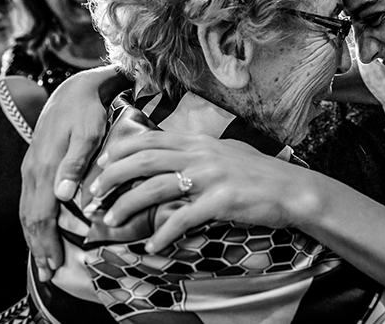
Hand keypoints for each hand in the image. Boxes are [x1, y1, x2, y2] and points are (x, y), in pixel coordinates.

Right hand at [18, 70, 112, 281]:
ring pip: (26, 211)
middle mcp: (33, 172)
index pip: (41, 216)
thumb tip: (62, 196)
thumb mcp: (88, 134)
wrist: (74, 90)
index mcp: (45, 168)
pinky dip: (32, 222)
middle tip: (48, 275)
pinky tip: (40, 232)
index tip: (55, 266)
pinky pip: (28, 201)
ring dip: (34, 239)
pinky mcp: (34, 166)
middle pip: (30, 219)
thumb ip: (75, 165)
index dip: (47, 243)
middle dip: (39, 248)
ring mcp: (31, 169)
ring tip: (43, 262)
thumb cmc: (87, 113)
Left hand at [89, 131, 312, 252]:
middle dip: (111, 177)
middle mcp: (200, 155)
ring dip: (127, 206)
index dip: (121, 150)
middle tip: (92, 194)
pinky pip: (183, 219)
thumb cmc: (260, 173)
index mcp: (200, 142)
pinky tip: (151, 246)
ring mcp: (210, 177)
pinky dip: (163, 234)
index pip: (151, 139)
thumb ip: (200, 152)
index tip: (101, 165)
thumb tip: (176, 155)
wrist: (292, 189)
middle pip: (143, 160)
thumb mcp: (227, 153)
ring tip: (109, 221)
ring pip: (155, 188)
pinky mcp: (221, 201)